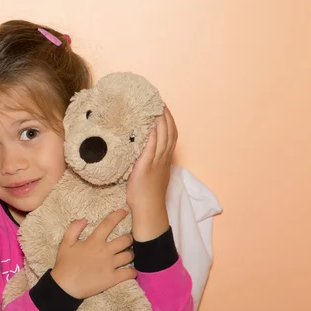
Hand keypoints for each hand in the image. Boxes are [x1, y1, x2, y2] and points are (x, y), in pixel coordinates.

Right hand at [51, 210, 136, 298]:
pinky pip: (129, 273)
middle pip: (125, 240)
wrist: (65, 286)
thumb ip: (74, 229)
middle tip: (129, 239)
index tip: (125, 211)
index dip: (118, 215)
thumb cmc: (65, 264)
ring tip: (130, 254)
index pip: (108, 224)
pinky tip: (131, 271)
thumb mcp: (65, 244)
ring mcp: (110, 265)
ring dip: (131, 253)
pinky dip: (132, 272)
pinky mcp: (112, 278)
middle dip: (129, 238)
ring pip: (129, 256)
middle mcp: (105, 251)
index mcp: (94, 241)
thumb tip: (84, 219)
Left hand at [126, 106, 177, 240]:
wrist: (148, 209)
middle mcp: (163, 158)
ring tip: (155, 107)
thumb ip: (148, 160)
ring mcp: (156, 162)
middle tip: (158, 101)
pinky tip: (151, 125)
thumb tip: (139, 149)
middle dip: (165, 115)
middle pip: (169, 131)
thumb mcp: (152, 173)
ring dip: (160, 120)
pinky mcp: (146, 166)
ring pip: (163, 137)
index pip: (172, 135)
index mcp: (166, 159)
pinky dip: (153, 136)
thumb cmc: (147, 194)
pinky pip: (152, 148)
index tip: (163, 107)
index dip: (169, 120)